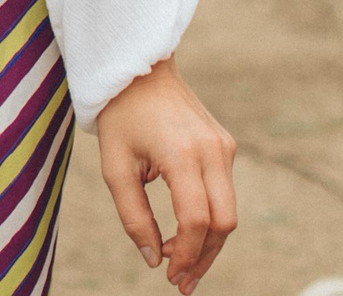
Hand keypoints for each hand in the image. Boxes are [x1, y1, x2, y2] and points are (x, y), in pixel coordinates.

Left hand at [95, 61, 235, 291]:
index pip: (196, 219)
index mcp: (182, 153)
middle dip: (203, 257)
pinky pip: (224, 193)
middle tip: (181, 282)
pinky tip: (187, 233)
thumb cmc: (120, 114)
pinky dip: (209, 218)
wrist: (139, 68)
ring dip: (208, 242)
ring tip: (183, 265)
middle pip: (223, 222)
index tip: (168, 273)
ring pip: (229, 212)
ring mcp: (224, 147)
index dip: (185, 252)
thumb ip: (132, 214)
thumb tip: (152, 260)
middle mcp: (212, 151)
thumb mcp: (113, 164)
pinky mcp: (226, 146)